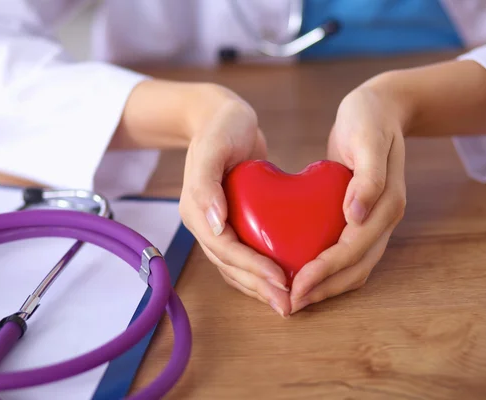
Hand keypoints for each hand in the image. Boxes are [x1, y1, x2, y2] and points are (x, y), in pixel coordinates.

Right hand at [178, 85, 291, 317]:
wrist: (222, 118)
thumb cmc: (221, 127)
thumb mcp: (214, 146)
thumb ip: (206, 182)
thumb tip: (215, 222)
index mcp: (196, 209)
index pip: (224, 248)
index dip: (252, 268)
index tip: (281, 280)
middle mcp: (205, 222)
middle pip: (230, 265)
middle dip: (259, 286)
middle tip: (289, 304)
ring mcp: (218, 225)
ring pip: (236, 266)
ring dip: (260, 286)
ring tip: (288, 301)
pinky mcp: (233, 222)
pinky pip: (245, 254)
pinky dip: (261, 270)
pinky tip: (284, 278)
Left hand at [290, 82, 406, 312]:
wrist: (380, 108)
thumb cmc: (369, 118)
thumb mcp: (368, 139)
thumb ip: (368, 178)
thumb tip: (357, 217)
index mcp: (386, 205)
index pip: (353, 250)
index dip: (325, 272)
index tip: (296, 287)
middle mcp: (382, 219)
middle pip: (355, 269)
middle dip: (323, 289)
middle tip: (290, 303)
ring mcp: (372, 221)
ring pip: (353, 267)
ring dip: (325, 286)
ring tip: (294, 297)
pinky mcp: (358, 217)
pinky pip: (345, 252)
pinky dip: (326, 268)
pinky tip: (300, 270)